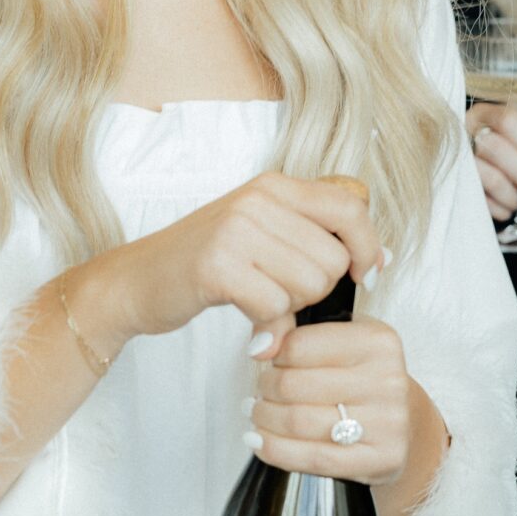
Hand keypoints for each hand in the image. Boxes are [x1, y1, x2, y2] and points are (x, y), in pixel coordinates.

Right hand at [77, 172, 385, 359]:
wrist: (136, 282)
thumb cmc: (204, 264)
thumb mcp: (259, 233)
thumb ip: (311, 237)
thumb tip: (381, 258)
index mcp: (274, 187)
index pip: (350, 206)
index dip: (368, 246)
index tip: (365, 274)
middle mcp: (258, 199)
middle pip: (333, 258)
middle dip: (316, 291)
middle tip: (280, 296)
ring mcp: (236, 230)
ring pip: (309, 284)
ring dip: (290, 309)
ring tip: (260, 305)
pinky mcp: (218, 267)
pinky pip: (275, 306)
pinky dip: (269, 327)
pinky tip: (253, 328)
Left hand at [246, 316, 413, 485]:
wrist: (406, 423)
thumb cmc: (365, 381)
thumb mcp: (344, 345)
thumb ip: (298, 337)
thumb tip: (258, 346)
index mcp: (376, 342)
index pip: (298, 346)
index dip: (273, 356)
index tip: (270, 362)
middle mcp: (386, 380)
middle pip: (292, 385)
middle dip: (264, 390)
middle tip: (260, 392)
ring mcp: (386, 422)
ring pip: (298, 422)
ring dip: (264, 419)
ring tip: (258, 414)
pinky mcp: (380, 458)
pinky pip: (312, 458)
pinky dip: (275, 450)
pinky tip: (260, 442)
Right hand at [467, 97, 516, 222]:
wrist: (478, 158)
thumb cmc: (505, 140)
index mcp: (483, 114)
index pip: (507, 120)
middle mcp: (465, 134)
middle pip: (497, 149)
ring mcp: (457, 161)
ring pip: (490, 178)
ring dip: (512, 194)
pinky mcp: (455, 187)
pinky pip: (479, 200)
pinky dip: (498, 209)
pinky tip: (506, 208)